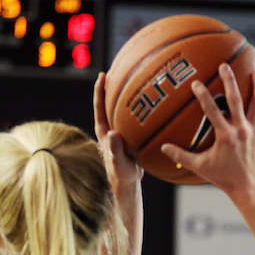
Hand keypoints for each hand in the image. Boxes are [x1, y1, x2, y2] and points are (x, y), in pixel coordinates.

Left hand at [93, 72, 142, 195]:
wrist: (127, 183)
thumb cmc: (122, 175)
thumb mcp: (119, 162)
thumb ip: (115, 149)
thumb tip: (112, 134)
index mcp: (104, 131)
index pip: (100, 106)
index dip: (100, 90)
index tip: (103, 75)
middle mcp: (110, 128)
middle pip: (109, 103)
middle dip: (113, 86)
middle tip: (119, 70)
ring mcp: (120, 132)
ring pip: (122, 111)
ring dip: (128, 97)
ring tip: (137, 83)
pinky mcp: (130, 138)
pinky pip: (135, 121)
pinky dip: (143, 112)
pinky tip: (154, 107)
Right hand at [160, 63, 254, 195]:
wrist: (249, 187)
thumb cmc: (223, 177)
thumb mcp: (200, 167)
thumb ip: (181, 156)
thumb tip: (162, 147)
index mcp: (225, 136)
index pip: (212, 110)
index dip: (203, 95)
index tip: (196, 83)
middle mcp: (241, 130)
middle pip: (236, 99)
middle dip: (230, 81)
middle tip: (224, 65)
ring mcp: (254, 131)